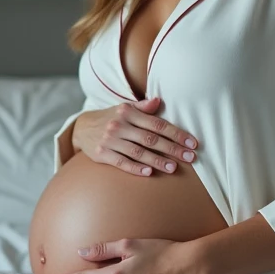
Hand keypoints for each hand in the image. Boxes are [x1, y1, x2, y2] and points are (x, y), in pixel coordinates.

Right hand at [71, 98, 197, 175]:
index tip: (192, 143)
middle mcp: (119, 125)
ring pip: (138, 152)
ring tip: (173, 168)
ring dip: (157, 161)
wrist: (82, 128)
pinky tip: (149, 173)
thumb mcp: (124, 108)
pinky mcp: (102, 154)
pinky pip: (122, 162)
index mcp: (128, 112)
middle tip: (190, 157)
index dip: (176, 133)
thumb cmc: (111, 118)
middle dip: (172, 149)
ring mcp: (110, 140)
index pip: (157, 123)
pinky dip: (136, 168)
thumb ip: (143, 106)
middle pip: (150, 139)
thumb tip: (159, 100)